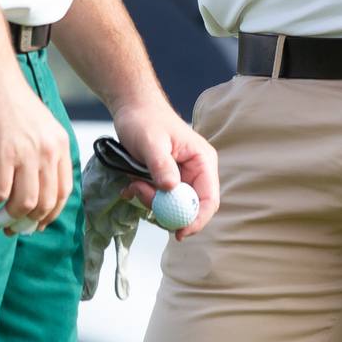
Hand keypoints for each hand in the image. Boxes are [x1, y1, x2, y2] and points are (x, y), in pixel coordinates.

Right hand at [0, 61, 73, 231]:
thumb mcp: (38, 127)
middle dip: (25, 223)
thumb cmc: (8, 100)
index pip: (63, 193)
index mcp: (59, 144)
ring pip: (22, 204)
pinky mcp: (2, 152)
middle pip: (44, 203)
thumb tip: (33, 192)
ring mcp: (26, 152)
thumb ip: (41, 153)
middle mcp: (48, 150)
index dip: (47, 215)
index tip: (32, 225)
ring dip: (5, 219)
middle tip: (8, 228)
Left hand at [111, 97, 219, 240]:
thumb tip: (172, 189)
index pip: (209, 200)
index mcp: (202, 161)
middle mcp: (196, 172)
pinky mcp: (166, 180)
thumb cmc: (145, 119)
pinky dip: (144, 197)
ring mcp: (181, 177)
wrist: (132, 109)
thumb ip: (161, 165)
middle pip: (188, 208)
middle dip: (164, 209)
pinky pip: (159, 200)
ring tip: (133, 182)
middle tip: (141, 194)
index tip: (178, 232)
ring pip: (170, 206)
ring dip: (150, 201)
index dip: (197, 220)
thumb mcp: (151, 142)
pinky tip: (131, 184)